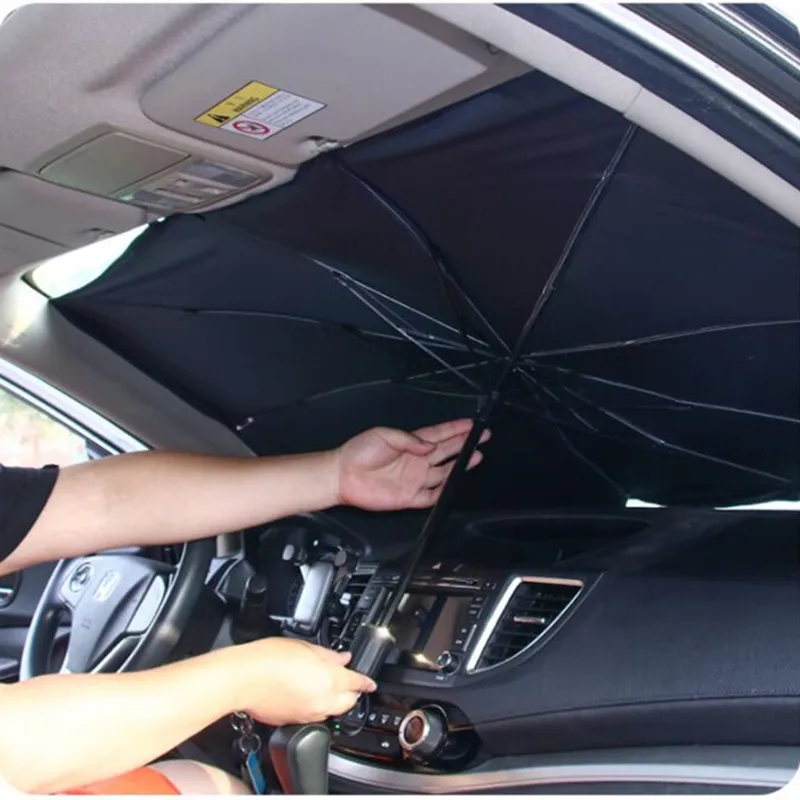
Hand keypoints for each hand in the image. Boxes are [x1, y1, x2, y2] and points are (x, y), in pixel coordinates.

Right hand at [231, 638, 376, 725]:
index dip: (366, 681)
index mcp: (329, 679)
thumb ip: (327, 655)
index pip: (357, 682)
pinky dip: (315, 708)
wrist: (241, 679)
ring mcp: (307, 714)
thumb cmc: (266, 659)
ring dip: (334, 701)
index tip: (370, 682)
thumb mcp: (303, 646)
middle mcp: (321, 701)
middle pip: (349, 703)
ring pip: (331, 712)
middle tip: (347, 681)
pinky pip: (313, 717)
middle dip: (352, 693)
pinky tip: (305, 694)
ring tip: (324, 686)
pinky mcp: (292, 722)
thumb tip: (342, 658)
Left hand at [334, 419, 489, 510]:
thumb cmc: (358, 452)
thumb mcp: (383, 436)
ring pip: (445, 473)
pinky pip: (432, 496)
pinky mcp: (409, 496)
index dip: (456, 429)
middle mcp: (416, 461)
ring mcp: (415, 479)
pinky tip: (456, 485)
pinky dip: (444, 491)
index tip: (472, 424)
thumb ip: (408, 440)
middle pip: (447, 452)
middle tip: (483, 437)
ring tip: (477, 456)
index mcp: (410, 444)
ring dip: (461, 466)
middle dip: (465, 444)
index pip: (439, 435)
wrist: (342, 475)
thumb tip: (429, 445)